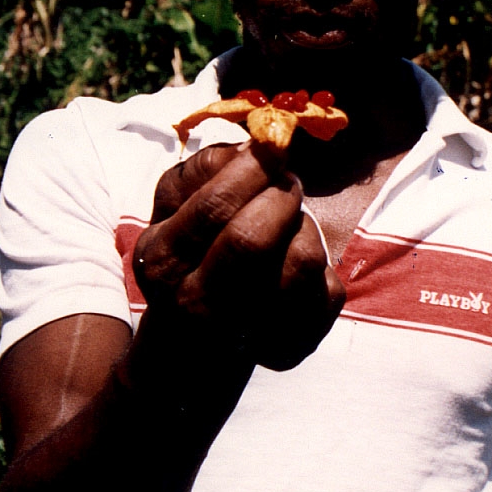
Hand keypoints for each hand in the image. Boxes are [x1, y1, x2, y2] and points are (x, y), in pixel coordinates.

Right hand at [131, 142, 344, 371]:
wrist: (192, 344)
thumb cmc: (189, 253)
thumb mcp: (174, 209)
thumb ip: (204, 169)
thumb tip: (256, 145)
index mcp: (163, 260)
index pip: (214, 207)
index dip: (252, 169)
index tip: (271, 148)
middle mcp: (198, 303)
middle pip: (254, 238)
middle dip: (281, 196)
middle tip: (287, 183)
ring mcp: (245, 331)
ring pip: (301, 257)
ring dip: (304, 227)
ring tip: (289, 226)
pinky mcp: (292, 346)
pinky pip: (327, 286)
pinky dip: (321, 263)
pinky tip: (296, 263)